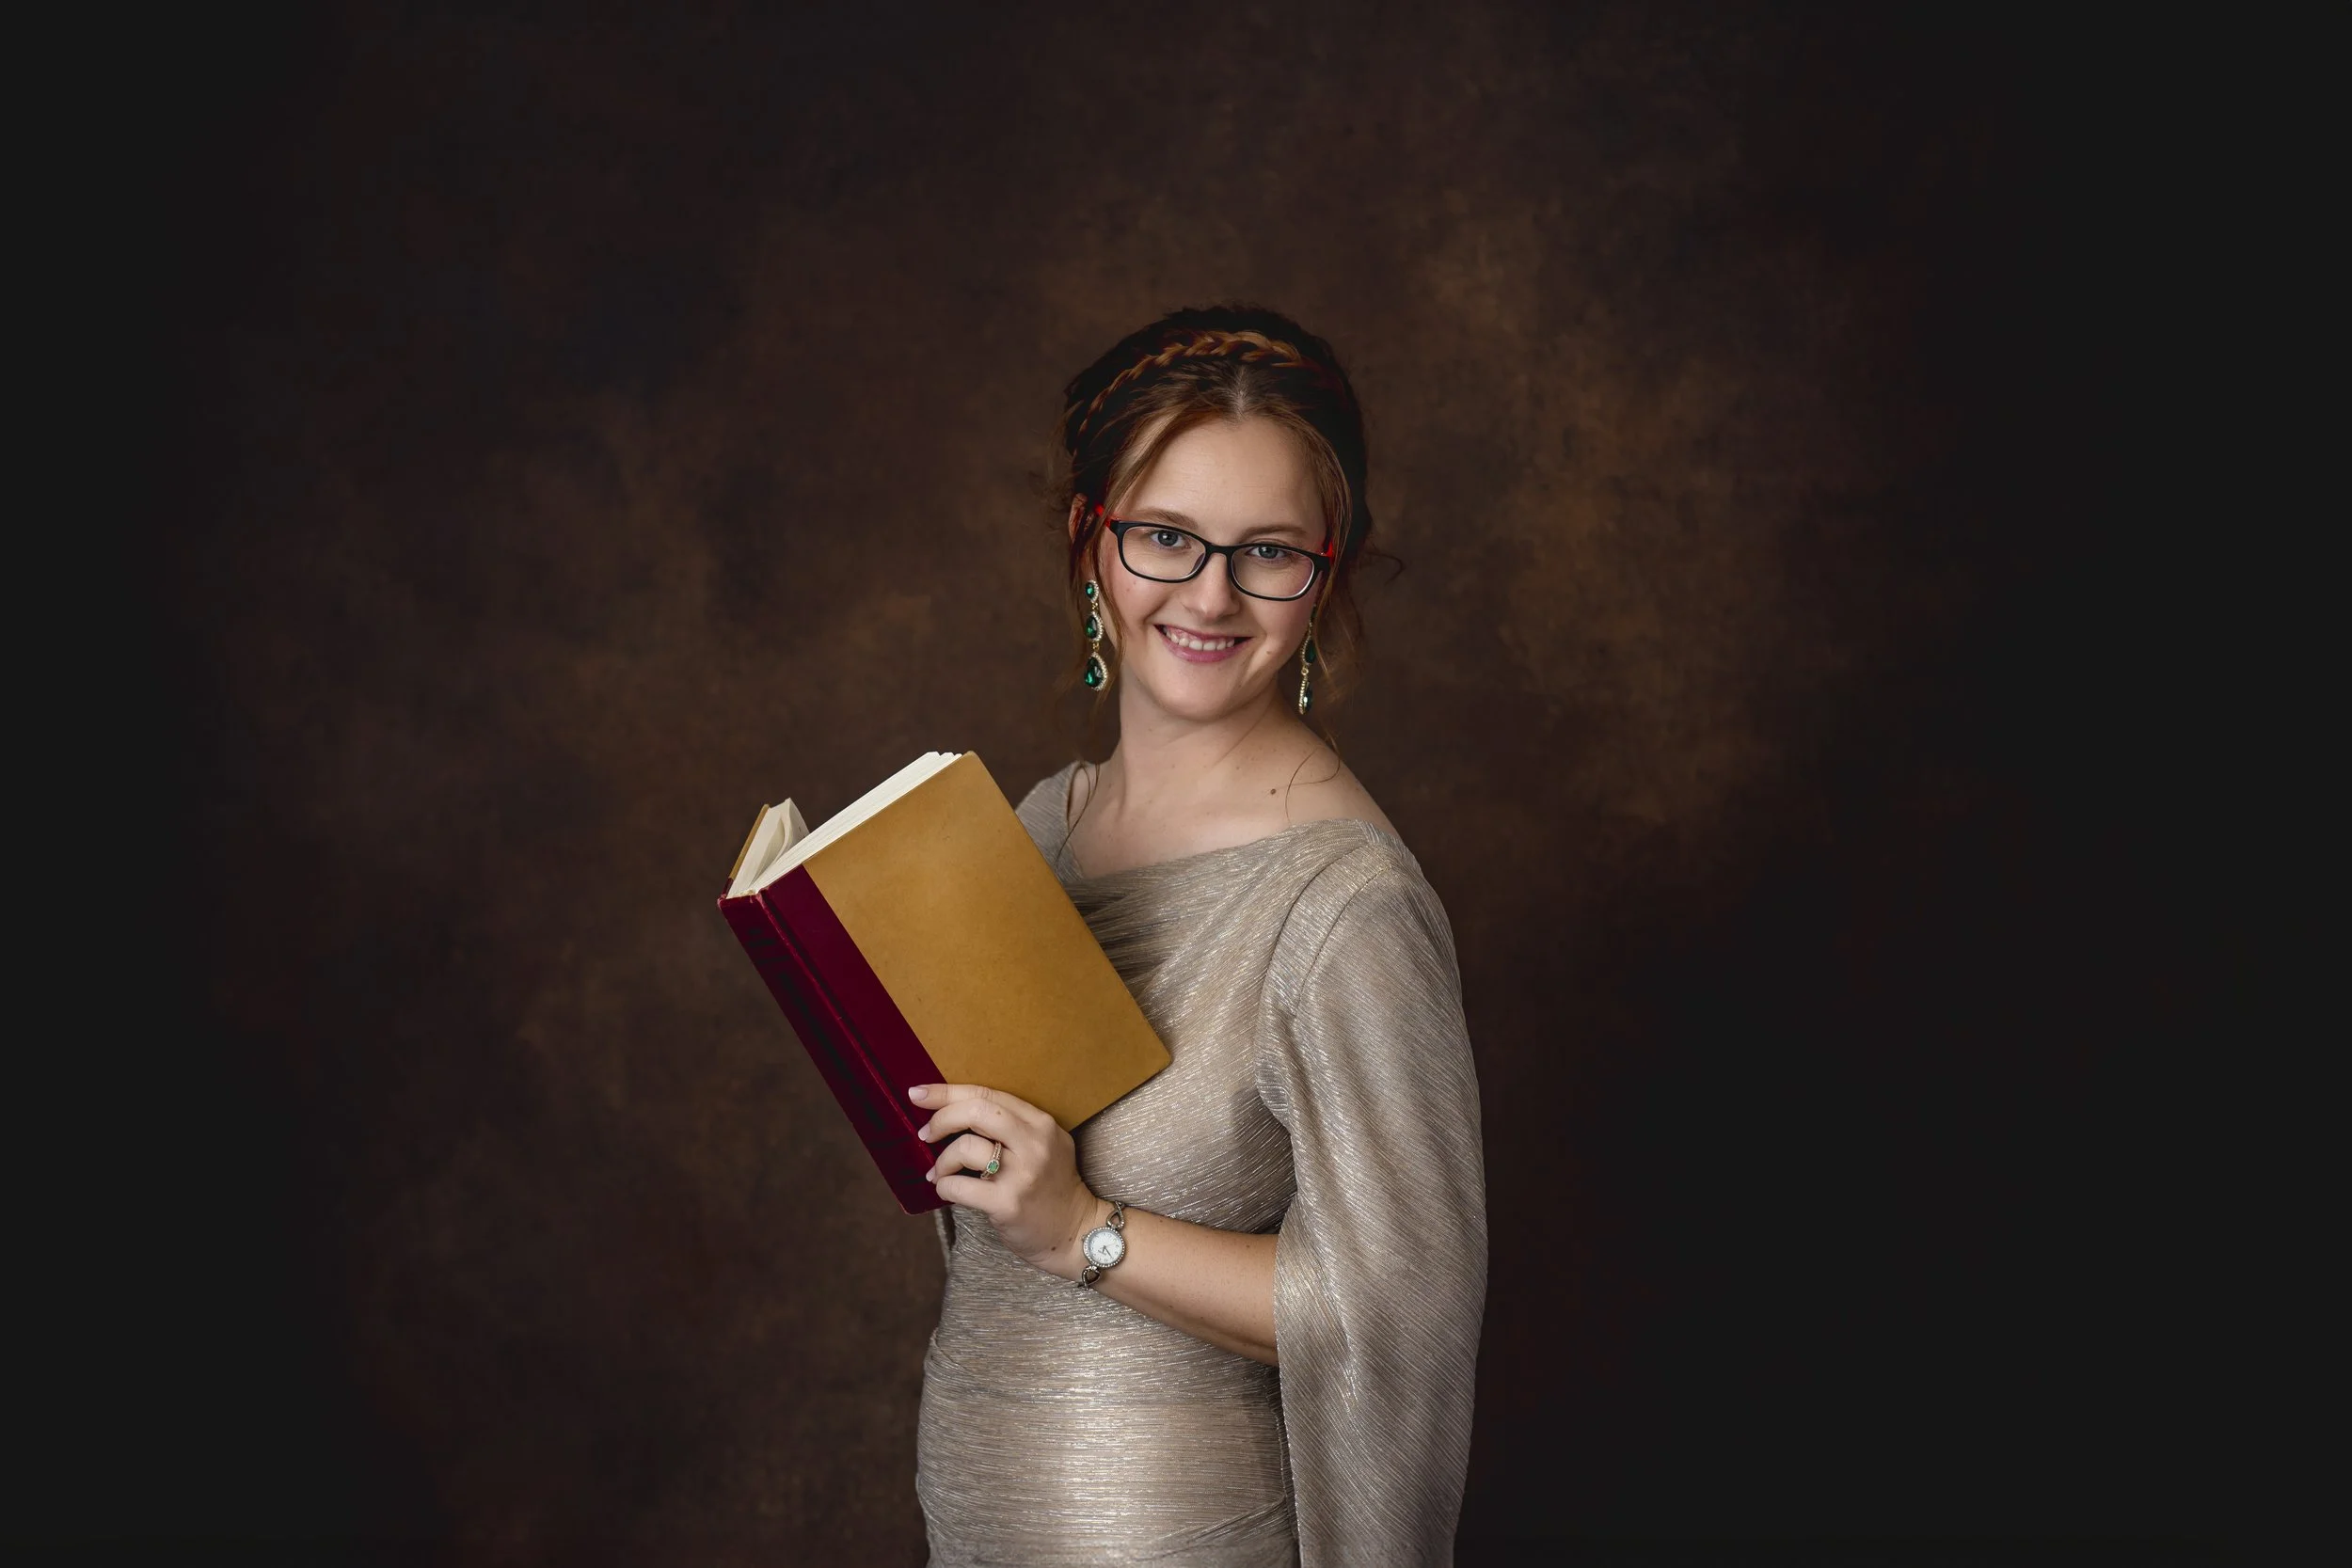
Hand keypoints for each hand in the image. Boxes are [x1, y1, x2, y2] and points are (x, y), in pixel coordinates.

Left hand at [911, 1083, 1104, 1279]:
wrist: (1073, 1231)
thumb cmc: (1049, 1186)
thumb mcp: (1044, 1145)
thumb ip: (1011, 1126)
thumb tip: (953, 1112)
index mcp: (1040, 1123)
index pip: (988, 1094)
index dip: (948, 1091)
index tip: (919, 1093)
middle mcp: (1035, 1143)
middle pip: (976, 1111)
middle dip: (941, 1118)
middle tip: (926, 1133)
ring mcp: (1022, 1174)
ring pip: (966, 1147)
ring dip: (942, 1160)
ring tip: (939, 1171)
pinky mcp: (1008, 1203)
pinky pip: (959, 1186)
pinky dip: (944, 1185)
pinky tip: (946, 1189)